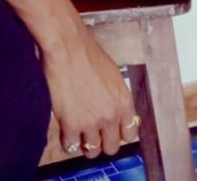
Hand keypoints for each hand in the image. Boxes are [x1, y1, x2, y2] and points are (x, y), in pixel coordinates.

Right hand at [43, 28, 139, 158]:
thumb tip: (114, 111)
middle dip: (103, 142)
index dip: (120, 134)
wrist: (67, 47)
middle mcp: (111, 115)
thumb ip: (115, 96)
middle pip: (112, 147)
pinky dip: (68, 141)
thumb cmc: (87, 53)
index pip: (130, 134)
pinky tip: (66, 130)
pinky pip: (70, 147)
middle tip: (93, 134)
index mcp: (123, 101)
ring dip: (85, 143)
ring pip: (92, 151)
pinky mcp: (71, 125)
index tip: (112, 132)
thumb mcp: (112, 75)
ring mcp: (91, 122)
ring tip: (78, 132)